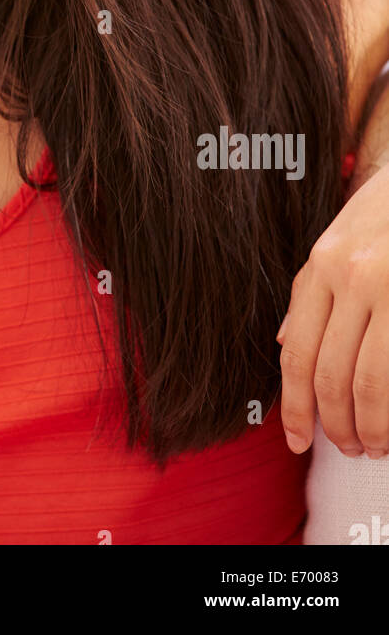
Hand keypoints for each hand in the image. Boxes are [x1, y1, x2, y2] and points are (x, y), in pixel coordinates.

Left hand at [277, 153, 388, 458]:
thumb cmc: (388, 212)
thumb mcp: (340, 241)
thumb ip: (312, 290)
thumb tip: (283, 344)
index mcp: (324, 264)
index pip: (298, 353)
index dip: (294, 407)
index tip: (296, 441)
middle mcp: (354, 275)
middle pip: (331, 375)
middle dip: (335, 426)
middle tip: (347, 449)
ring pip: (370, 382)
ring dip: (370, 427)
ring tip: (374, 445)